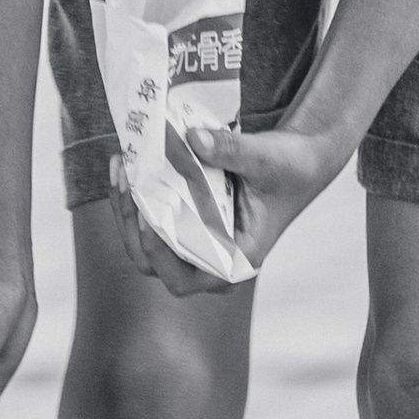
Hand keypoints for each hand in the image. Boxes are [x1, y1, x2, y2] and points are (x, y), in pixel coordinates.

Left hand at [115, 120, 343, 296]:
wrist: (297, 160)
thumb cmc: (288, 168)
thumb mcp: (264, 158)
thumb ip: (230, 150)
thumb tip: (192, 139)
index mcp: (235, 259)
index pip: (183, 278)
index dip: (158, 255)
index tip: (145, 217)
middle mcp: (211, 258)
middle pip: (153, 262)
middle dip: (131, 223)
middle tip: (127, 181)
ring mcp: (196, 241)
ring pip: (144, 241)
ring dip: (127, 206)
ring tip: (121, 165)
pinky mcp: (186, 220)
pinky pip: (150, 217)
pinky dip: (135, 194)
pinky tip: (126, 163)